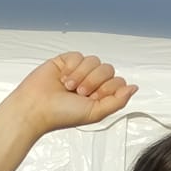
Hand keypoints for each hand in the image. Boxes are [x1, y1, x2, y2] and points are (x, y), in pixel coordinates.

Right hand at [1, 52, 136, 135]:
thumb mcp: (96, 112)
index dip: (107, 88)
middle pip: (108, 69)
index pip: (118, 81)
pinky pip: (79, 56)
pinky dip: (72, 67)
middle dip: (94, 81)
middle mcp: (91, 82)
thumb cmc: (63, 114)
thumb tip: (134, 88)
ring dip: (81, 75)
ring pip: (94, 61)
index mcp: (100, 95)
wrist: (36, 108)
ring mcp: (79, 71)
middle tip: (79, 93)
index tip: (92, 98)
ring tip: (68, 86)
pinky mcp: (66, 61)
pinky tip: (62, 78)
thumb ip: (118, 101)